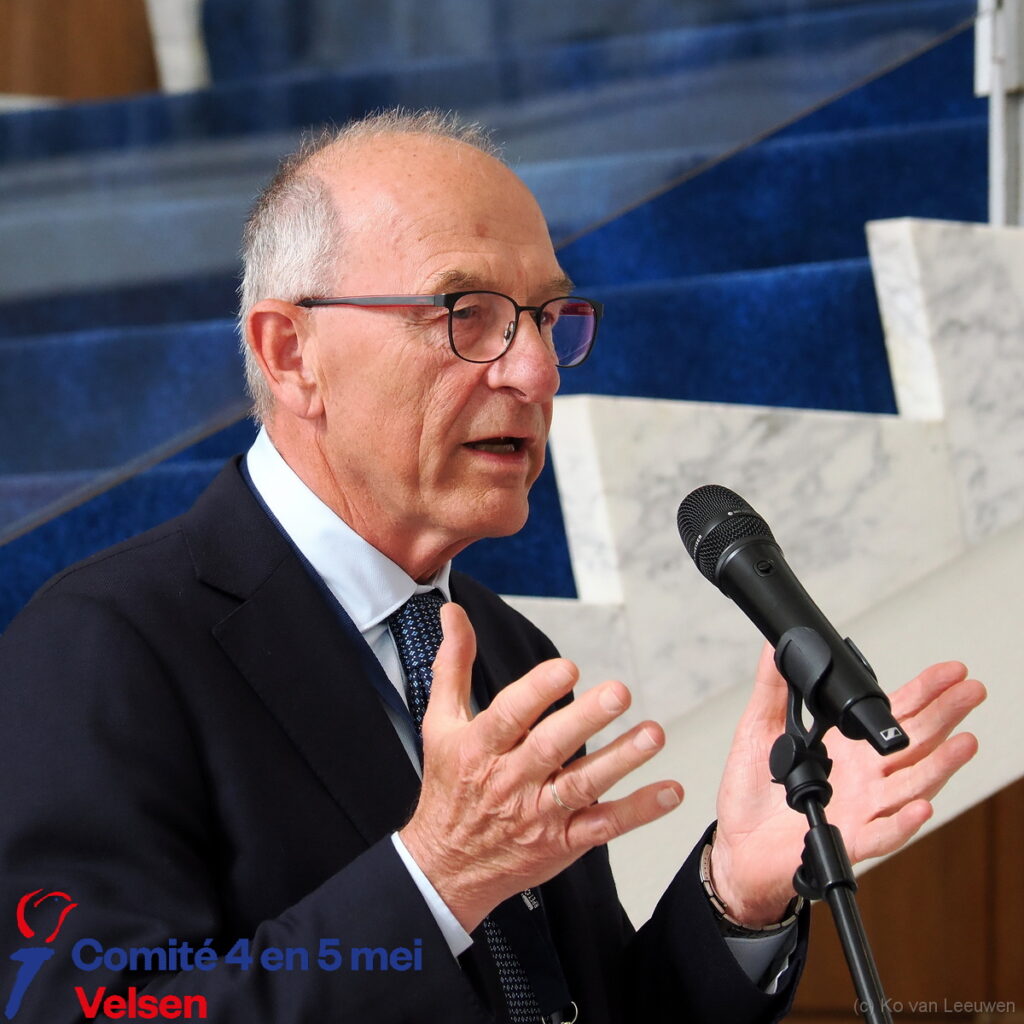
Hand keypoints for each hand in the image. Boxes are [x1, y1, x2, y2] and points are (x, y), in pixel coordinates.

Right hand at [399, 603, 683, 932]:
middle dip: (586, 719)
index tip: (566, 668)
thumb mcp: (440, 723)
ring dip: (620, 760)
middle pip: (550, 747)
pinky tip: (667, 791)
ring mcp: (538, 814)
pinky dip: (637, 811)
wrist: (445, 867)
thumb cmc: (449, 787)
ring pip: (581, 785)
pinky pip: (603, 826)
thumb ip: (453, 665)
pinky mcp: (562, 843)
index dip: (537, 692)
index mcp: (480, 748)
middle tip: (620, 691)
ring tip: (652, 735)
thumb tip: (453, 613)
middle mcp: (510, 781)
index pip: (509, 716)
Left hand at [709, 644, 985, 926]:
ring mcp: (862, 807)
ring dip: (941, 765)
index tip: (950, 672)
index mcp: (847, 746)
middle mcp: (864, 776)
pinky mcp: (848, 838)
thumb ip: (772, 689)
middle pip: (915, 742)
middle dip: (946, 716)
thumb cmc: (752, 792)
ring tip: (964, 743)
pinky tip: (921, 806)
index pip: (894, 713)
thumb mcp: (758, 728)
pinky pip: (883, 832)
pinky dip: (903, 821)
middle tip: (971, 691)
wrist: (737, 844)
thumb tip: (776, 648)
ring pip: (911, 785)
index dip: (923, 691)